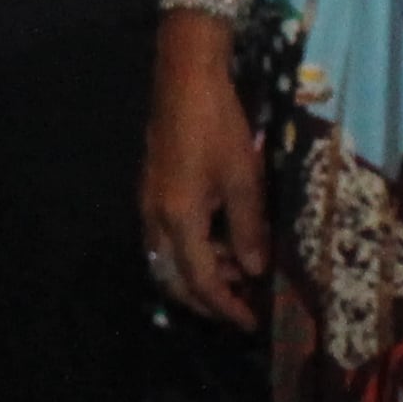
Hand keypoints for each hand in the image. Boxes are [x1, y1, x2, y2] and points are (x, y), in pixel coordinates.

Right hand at [141, 26, 269, 330]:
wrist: (184, 79)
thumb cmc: (218, 126)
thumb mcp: (243, 178)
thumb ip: (248, 229)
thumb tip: (254, 270)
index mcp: (179, 219)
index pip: (200, 281)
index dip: (225, 306)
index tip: (250, 322)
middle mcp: (155, 219)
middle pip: (173, 280)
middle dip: (206, 299)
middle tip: (241, 304)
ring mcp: (148, 204)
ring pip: (167, 260)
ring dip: (200, 274)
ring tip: (238, 267)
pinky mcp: (151, 191)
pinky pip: (165, 240)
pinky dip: (191, 252)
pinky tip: (219, 240)